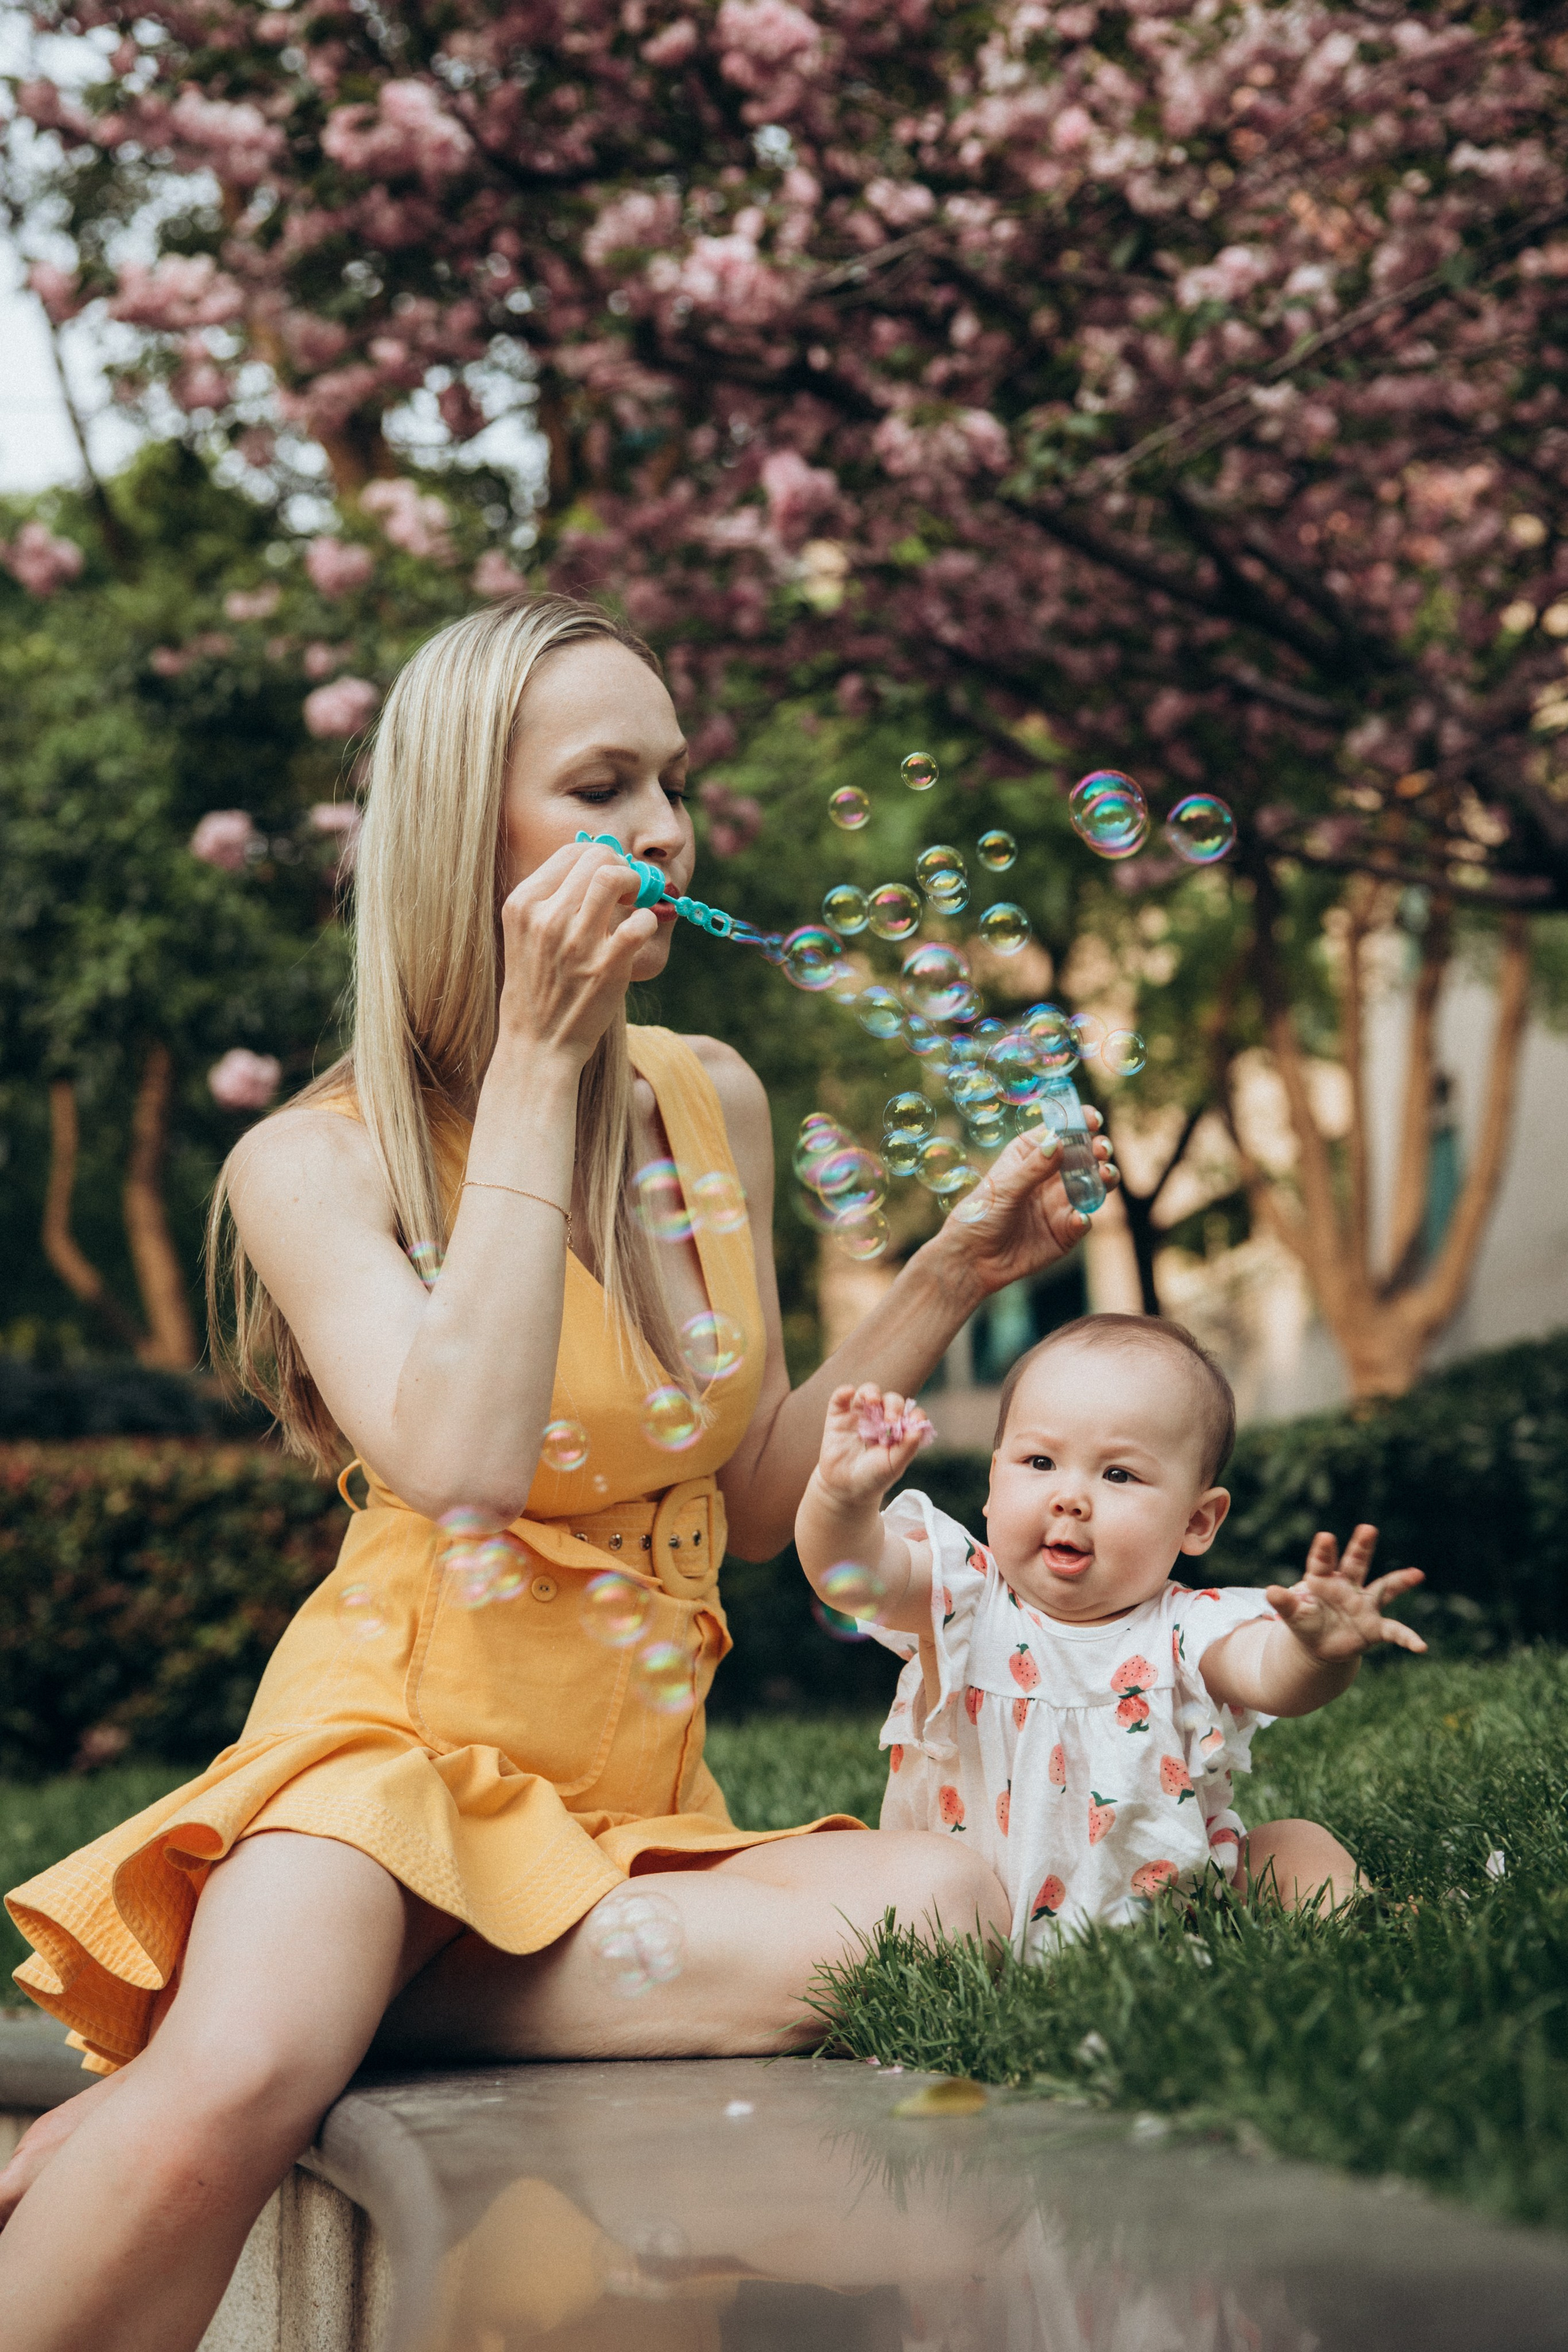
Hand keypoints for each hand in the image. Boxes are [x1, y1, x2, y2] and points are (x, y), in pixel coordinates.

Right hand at [494, 840, 656, 1069]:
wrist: (536, 1044)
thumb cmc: (536, 989)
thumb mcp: (525, 936)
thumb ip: (552, 900)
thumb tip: (596, 866)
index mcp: (522, 904)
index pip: (570, 851)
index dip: (599, 856)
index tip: (608, 876)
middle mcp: (546, 918)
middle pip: (596, 856)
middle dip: (621, 865)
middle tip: (627, 888)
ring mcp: (576, 942)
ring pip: (614, 877)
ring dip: (636, 882)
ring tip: (635, 902)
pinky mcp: (606, 967)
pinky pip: (640, 922)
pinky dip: (649, 921)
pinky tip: (641, 931)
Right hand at [815, 1382, 934, 1508]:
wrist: (846, 1489)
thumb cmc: (873, 1477)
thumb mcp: (894, 1466)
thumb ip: (908, 1448)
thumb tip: (918, 1428)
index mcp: (897, 1430)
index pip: (909, 1413)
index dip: (914, 1413)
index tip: (914, 1420)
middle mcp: (879, 1419)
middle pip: (890, 1400)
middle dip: (893, 1405)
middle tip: (891, 1420)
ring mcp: (858, 1417)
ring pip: (867, 1392)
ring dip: (871, 1391)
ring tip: (873, 1400)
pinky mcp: (838, 1418)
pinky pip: (839, 1398)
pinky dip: (844, 1392)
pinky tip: (849, 1392)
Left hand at [920, 1123, 1118, 1301]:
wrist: (974, 1259)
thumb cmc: (980, 1214)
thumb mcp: (1004, 1188)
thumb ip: (1033, 1167)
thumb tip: (1058, 1141)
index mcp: (1032, 1154)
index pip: (1061, 1131)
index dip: (1079, 1122)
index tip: (1092, 1119)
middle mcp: (1051, 1176)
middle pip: (1085, 1156)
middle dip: (1099, 1149)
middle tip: (1101, 1150)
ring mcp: (1062, 1203)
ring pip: (1094, 1185)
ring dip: (1105, 1178)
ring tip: (1105, 1176)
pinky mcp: (1067, 1231)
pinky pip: (1083, 1220)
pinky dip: (1085, 1218)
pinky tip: (1078, 1218)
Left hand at [1267, 1525, 1426, 1663]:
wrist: (1321, 1644)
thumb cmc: (1307, 1622)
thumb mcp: (1293, 1615)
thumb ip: (1284, 1603)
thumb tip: (1270, 1591)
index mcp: (1323, 1580)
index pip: (1322, 1562)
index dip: (1323, 1551)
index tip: (1325, 1537)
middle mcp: (1348, 1587)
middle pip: (1356, 1562)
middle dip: (1361, 1546)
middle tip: (1367, 1528)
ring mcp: (1364, 1605)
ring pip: (1384, 1588)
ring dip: (1400, 1581)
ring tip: (1417, 1574)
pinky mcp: (1375, 1627)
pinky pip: (1394, 1631)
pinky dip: (1408, 1638)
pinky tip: (1421, 1647)